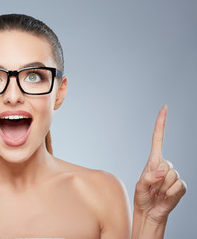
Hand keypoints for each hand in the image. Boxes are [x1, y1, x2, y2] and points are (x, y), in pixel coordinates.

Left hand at [134, 105, 185, 223]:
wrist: (150, 212)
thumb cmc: (142, 197)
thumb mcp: (140, 186)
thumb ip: (148, 178)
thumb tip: (161, 172)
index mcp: (153, 161)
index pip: (158, 139)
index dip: (161, 124)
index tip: (164, 108)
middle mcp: (165, 165)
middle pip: (166, 164)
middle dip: (157, 178)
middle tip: (152, 187)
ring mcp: (174, 176)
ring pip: (171, 176)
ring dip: (162, 187)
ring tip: (157, 192)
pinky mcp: (181, 186)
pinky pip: (177, 186)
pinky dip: (169, 194)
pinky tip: (164, 197)